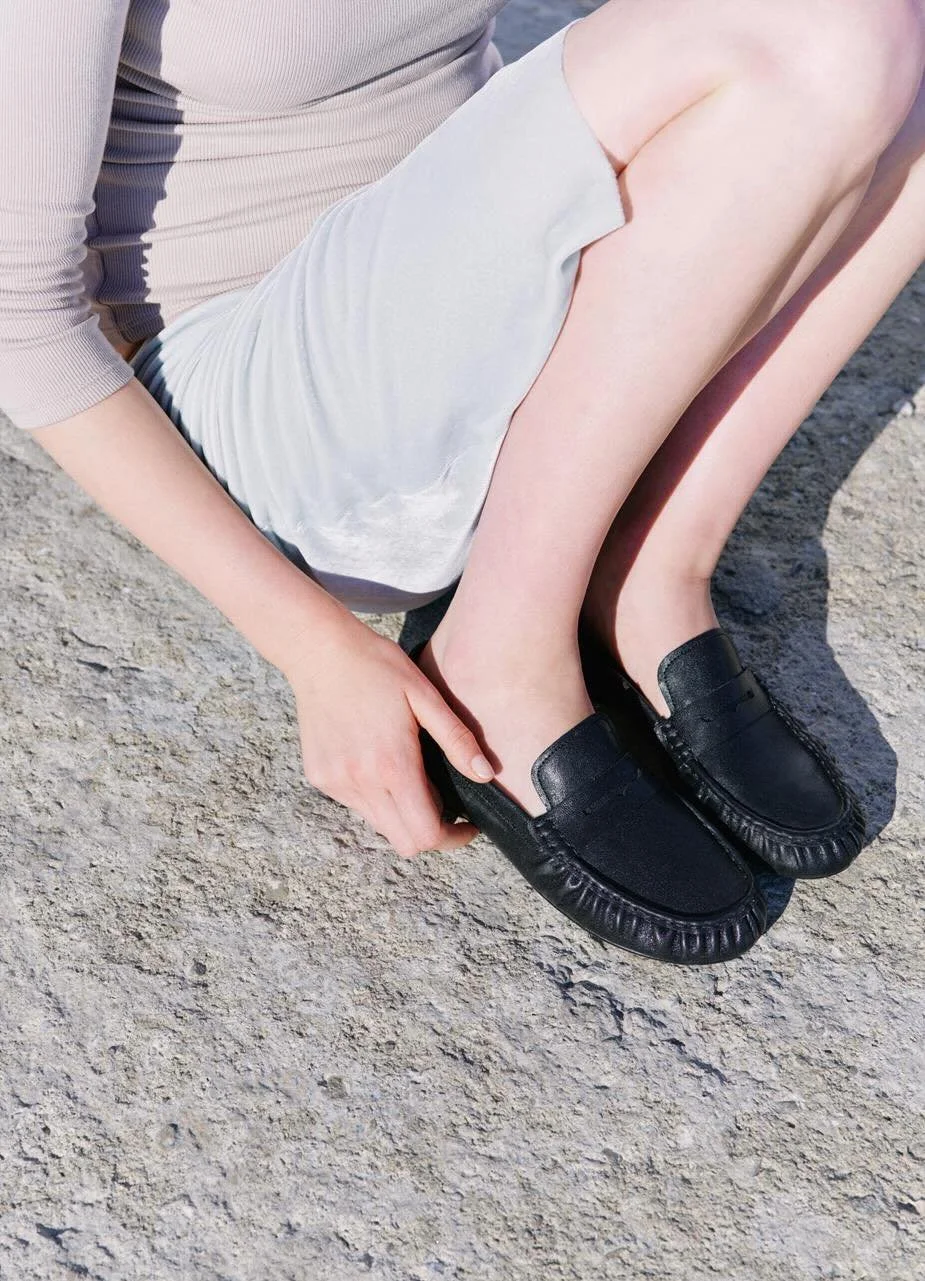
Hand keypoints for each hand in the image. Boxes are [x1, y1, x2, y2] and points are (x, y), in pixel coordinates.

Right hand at [283, 611, 493, 857]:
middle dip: (431, 831)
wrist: (320, 651)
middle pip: (404, 842)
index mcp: (392, 764)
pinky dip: (377, 797)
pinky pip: (357, 805)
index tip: (467, 824)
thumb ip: (457, 739)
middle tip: (445, 804)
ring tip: (411, 774)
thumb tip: (486, 775)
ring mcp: (336, 783)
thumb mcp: (425, 696)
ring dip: (402, 814)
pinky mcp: (320, 778)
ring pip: (380, 826)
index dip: (452, 838)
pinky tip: (379, 762)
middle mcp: (361, 782)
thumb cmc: (377, 666)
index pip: (426, 835)